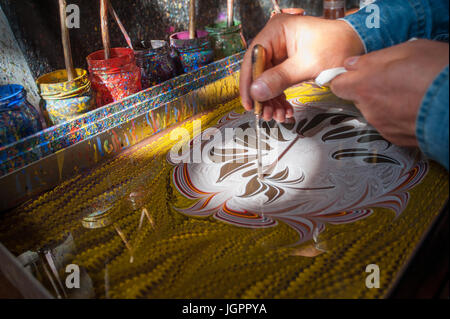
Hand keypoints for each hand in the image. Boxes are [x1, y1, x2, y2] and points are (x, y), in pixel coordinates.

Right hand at [240, 15, 363, 121]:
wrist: (357, 45)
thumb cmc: (337, 46)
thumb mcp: (307, 65)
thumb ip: (280, 78)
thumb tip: (257, 91)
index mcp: (276, 31)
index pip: (253, 58)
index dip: (248, 82)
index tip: (250, 103)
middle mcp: (275, 40)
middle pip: (258, 71)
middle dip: (262, 96)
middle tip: (265, 114)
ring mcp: (280, 52)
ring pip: (266, 80)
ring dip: (270, 100)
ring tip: (277, 115)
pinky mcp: (286, 63)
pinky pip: (276, 82)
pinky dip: (279, 98)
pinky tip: (284, 109)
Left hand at [331, 39, 448, 146]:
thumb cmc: (439, 74)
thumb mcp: (408, 50)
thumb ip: (373, 59)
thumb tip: (352, 64)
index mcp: (365, 85)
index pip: (337, 85)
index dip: (345, 78)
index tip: (352, 74)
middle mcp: (369, 109)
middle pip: (358, 97)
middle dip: (369, 88)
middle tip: (393, 78)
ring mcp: (381, 125)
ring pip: (374, 110)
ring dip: (385, 102)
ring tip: (410, 92)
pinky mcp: (395, 138)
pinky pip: (388, 123)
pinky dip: (396, 115)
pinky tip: (414, 107)